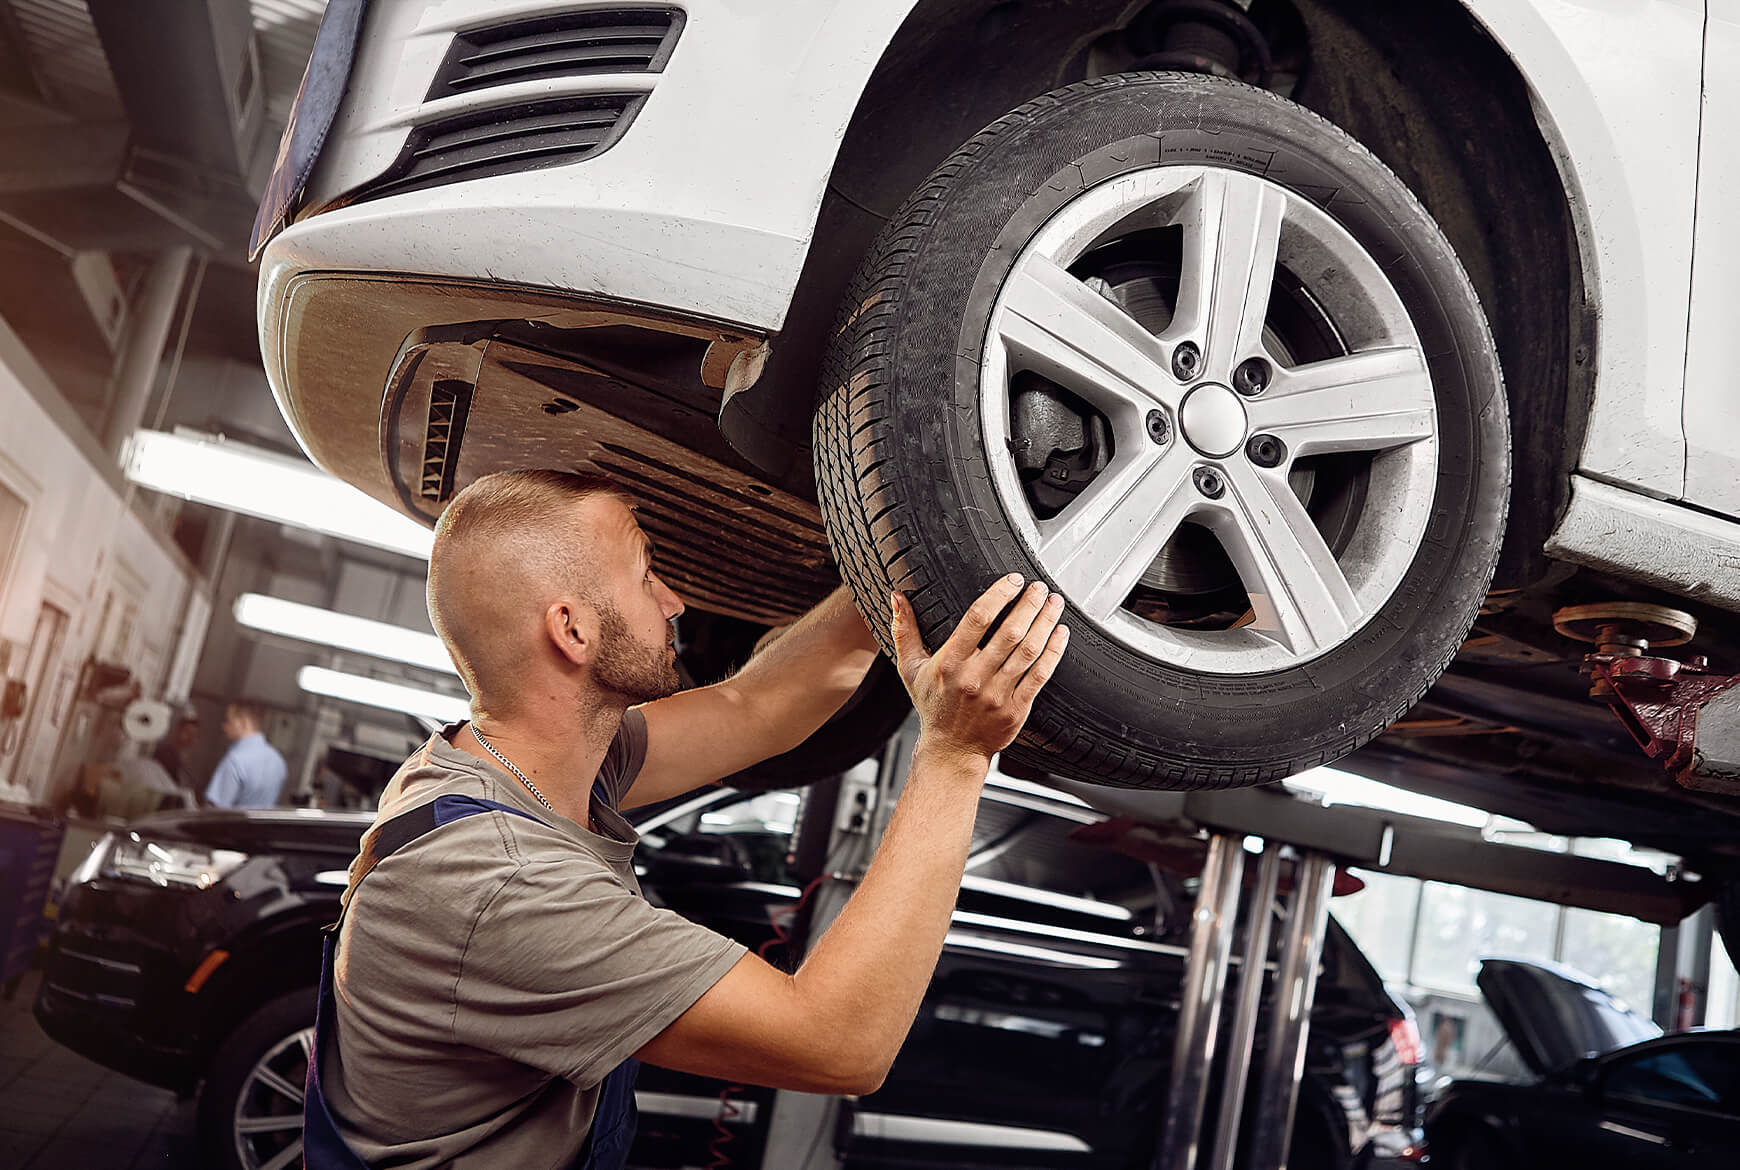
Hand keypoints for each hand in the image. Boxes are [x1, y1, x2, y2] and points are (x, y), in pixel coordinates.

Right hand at [889, 575, 1068, 762]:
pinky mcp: (1016, 709)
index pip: (977, 619)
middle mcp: (974, 677)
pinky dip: (1053, 652)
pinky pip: (1040, 676)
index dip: (999, 595)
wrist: (952, 750)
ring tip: (1054, 603)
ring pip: (1028, 651)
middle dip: (1028, 605)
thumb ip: (905, 631)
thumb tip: (898, 597)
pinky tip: (1061, 633)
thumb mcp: (911, 669)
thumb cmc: (933, 706)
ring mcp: (997, 694)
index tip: (1014, 580)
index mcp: (950, 663)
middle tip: (1039, 587)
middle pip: (1009, 632)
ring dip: (1044, 623)